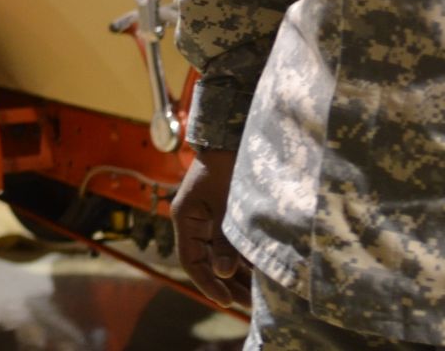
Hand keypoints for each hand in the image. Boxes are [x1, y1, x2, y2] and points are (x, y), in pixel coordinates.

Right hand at [174, 148, 252, 307]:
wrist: (231, 139)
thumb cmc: (227, 168)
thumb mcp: (227, 206)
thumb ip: (226, 241)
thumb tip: (225, 274)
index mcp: (185, 218)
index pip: (191, 260)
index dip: (208, 283)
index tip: (226, 301)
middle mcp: (193, 222)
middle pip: (205, 262)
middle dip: (226, 284)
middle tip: (247, 305)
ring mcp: (207, 219)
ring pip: (218, 255)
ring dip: (235, 274)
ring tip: (256, 296)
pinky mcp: (221, 215)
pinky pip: (228, 244)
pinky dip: (241, 259)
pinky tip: (258, 274)